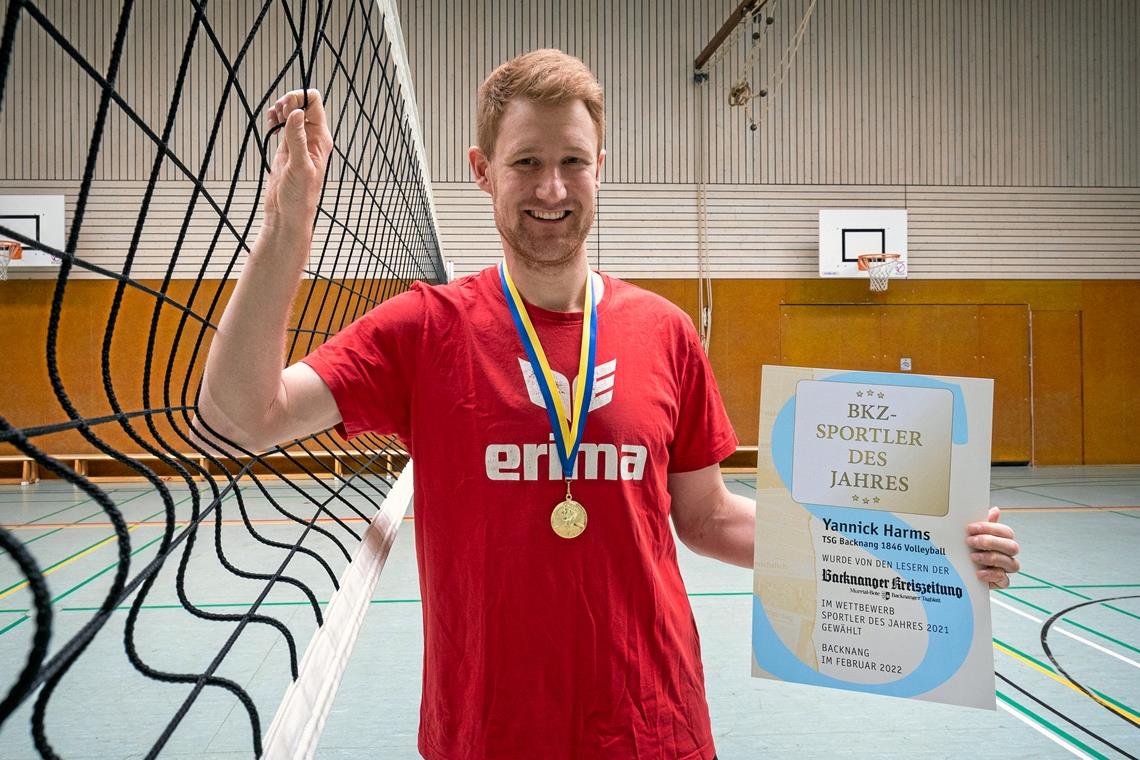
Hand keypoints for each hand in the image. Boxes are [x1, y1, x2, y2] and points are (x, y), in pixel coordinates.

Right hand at [264, 89, 333, 227]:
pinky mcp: (285, 149)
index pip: (315, 105)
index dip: (300, 99)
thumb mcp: (299, 166)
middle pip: (302, 105)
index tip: (286, 105)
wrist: (287, 215)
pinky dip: (274, 120)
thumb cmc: (299, 198)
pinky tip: (270, 122)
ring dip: (280, 109)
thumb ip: (297, 139)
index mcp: (320, 139)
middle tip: (278, 112)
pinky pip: (282, 126)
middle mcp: (311, 138)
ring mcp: (298, 142)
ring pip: (291, 114)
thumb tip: (297, 113)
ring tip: (273, 117)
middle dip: (288, 101)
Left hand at [966, 507, 1019, 589]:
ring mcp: (1005, 568)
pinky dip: (992, 575)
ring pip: (1011, 563)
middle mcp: (1007, 554)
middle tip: (970, 541)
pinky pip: (1004, 580)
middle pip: (1012, 547)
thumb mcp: (973, 535)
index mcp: (1003, 540)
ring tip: (973, 556)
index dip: (990, 529)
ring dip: (991, 558)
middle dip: (991, 542)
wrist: (960, 570)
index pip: (1006, 532)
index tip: (971, 528)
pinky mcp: (1000, 582)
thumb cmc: (970, 548)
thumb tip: (995, 510)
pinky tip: (979, 572)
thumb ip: (984, 523)